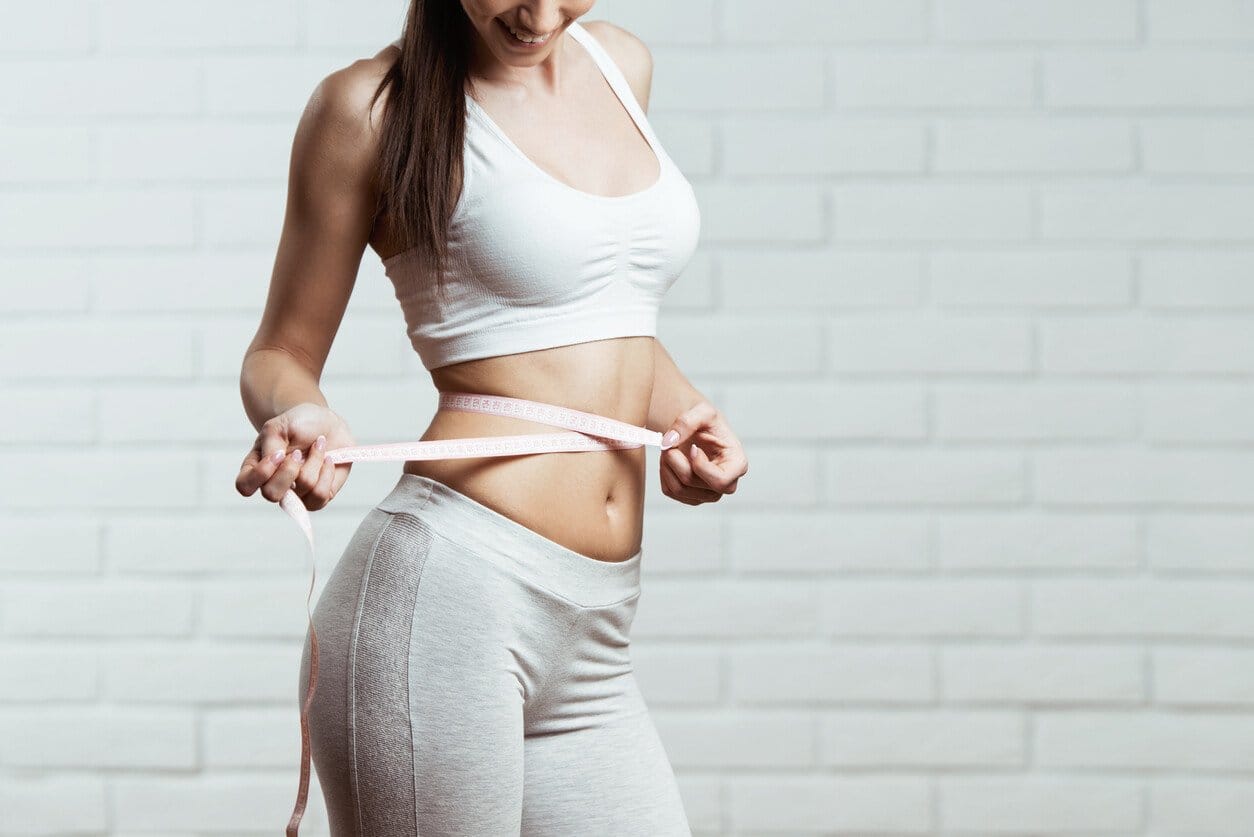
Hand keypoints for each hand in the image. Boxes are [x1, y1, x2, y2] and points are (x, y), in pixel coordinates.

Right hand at [235, 402, 356, 511]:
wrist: (326, 423)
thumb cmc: (299, 424)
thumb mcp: (278, 427)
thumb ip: (271, 447)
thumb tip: (278, 467)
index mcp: (257, 468)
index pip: (244, 486)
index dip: (261, 474)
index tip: (279, 453)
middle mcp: (274, 484)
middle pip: (272, 495)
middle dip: (289, 471)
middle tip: (299, 452)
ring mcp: (296, 493)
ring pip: (303, 489)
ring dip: (314, 463)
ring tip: (318, 447)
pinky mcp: (317, 496)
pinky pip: (320, 495)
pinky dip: (327, 473)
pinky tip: (327, 459)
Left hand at [658, 401, 748, 505]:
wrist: (698, 430)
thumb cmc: (707, 422)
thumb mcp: (702, 411)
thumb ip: (686, 422)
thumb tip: (668, 442)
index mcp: (737, 464)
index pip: (720, 481)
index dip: (700, 466)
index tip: (692, 447)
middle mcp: (726, 484)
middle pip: (691, 482)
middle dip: (675, 459)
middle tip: (670, 441)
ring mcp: (709, 494)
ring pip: (678, 489)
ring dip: (667, 464)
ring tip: (670, 447)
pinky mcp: (691, 497)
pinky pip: (669, 490)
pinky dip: (664, 472)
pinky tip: (670, 458)